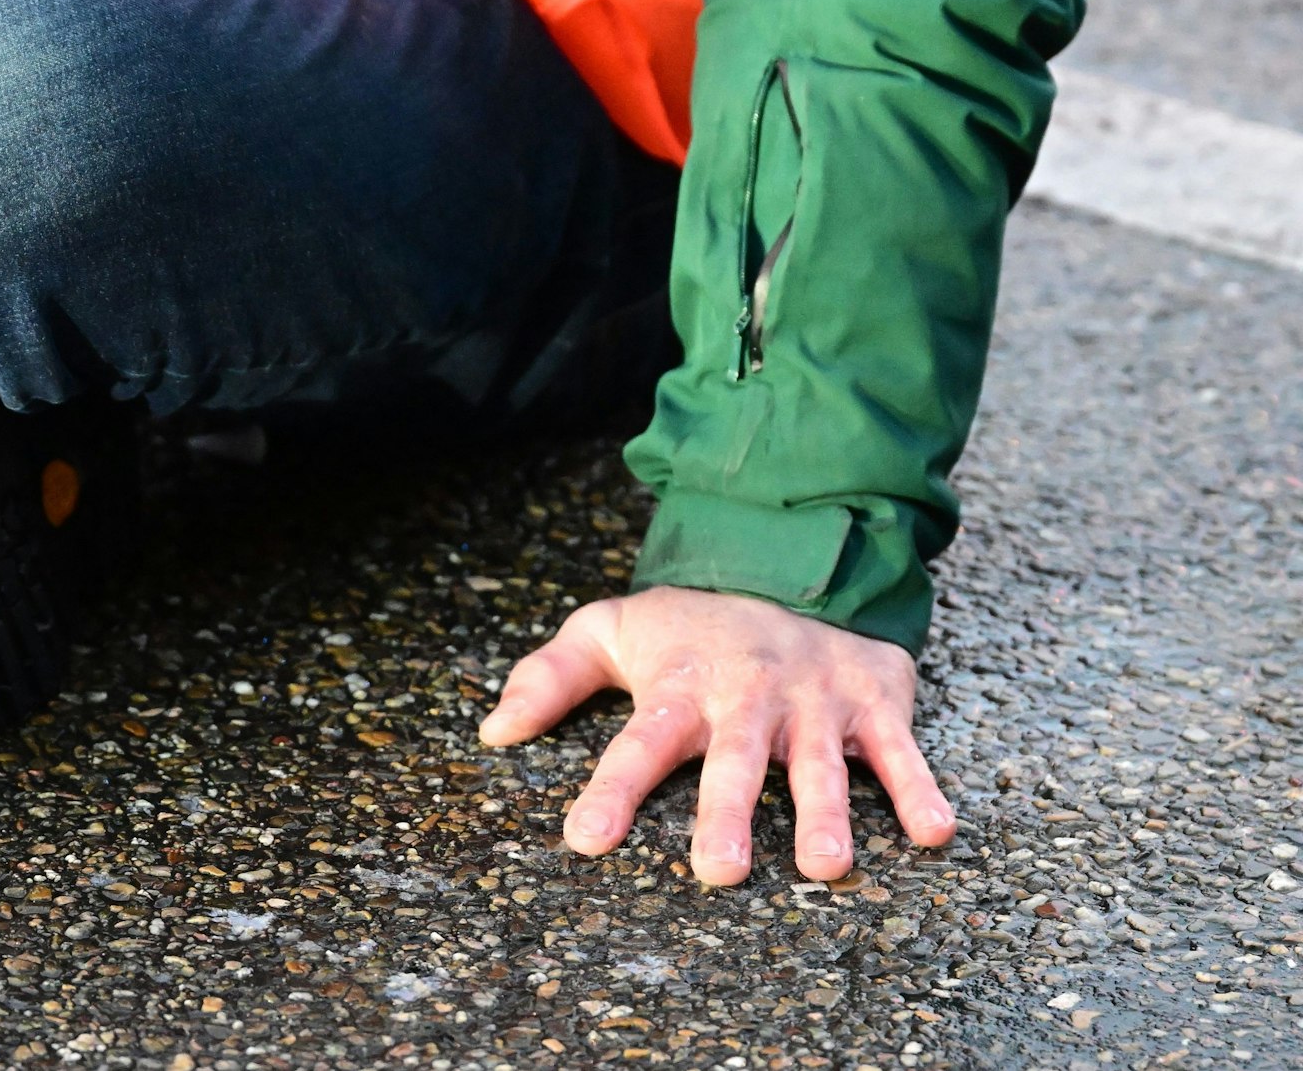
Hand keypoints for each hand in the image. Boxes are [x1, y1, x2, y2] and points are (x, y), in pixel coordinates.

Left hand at [481, 586, 956, 884]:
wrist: (793, 556)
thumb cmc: (692, 623)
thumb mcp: (612, 629)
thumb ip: (550, 676)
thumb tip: (493, 732)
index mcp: (680, 687)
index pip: (638, 744)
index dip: (612, 790)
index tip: (585, 839)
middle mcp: (747, 695)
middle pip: (734, 759)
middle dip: (726, 811)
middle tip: (719, 869)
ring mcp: (814, 699)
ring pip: (819, 762)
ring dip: (826, 813)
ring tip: (825, 866)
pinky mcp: (873, 699)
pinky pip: (900, 748)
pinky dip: (920, 787)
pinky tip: (933, 831)